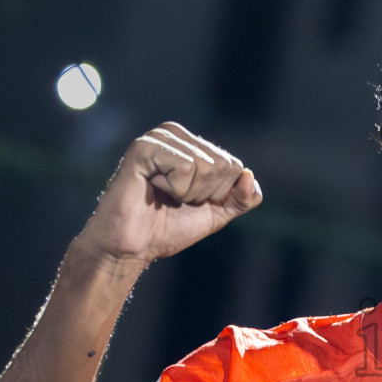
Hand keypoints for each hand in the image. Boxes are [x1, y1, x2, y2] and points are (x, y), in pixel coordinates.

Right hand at [76, 123, 261, 266]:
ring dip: (188, 192)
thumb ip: (242, 198)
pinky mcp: (144, 146)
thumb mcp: (217, 213)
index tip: (189, 201)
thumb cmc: (168, 228)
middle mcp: (176, 133)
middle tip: (174, 200)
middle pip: (224, 164)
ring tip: (162, 194)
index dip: (217, 194)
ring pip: (206, 166)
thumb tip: (249, 176)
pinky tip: (152, 187)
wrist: (132, 247)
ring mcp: (158, 137)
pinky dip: (174, 188)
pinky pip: (185, 167)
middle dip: (203, 193)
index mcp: (193, 144)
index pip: (235, 167)